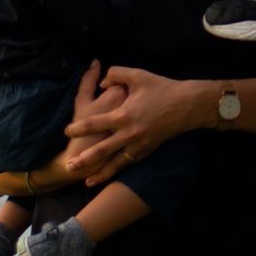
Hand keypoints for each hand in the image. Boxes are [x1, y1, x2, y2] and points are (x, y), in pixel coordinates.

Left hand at [63, 66, 203, 186]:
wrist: (188, 105)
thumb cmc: (162, 88)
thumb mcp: (138, 75)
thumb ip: (116, 74)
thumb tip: (101, 82)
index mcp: (124, 115)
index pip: (95, 123)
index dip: (78, 128)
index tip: (67, 132)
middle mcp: (130, 133)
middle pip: (102, 150)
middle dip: (84, 159)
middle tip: (69, 166)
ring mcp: (140, 145)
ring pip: (116, 163)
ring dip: (101, 173)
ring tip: (86, 181)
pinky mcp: (148, 150)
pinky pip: (130, 163)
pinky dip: (118, 171)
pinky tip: (110, 176)